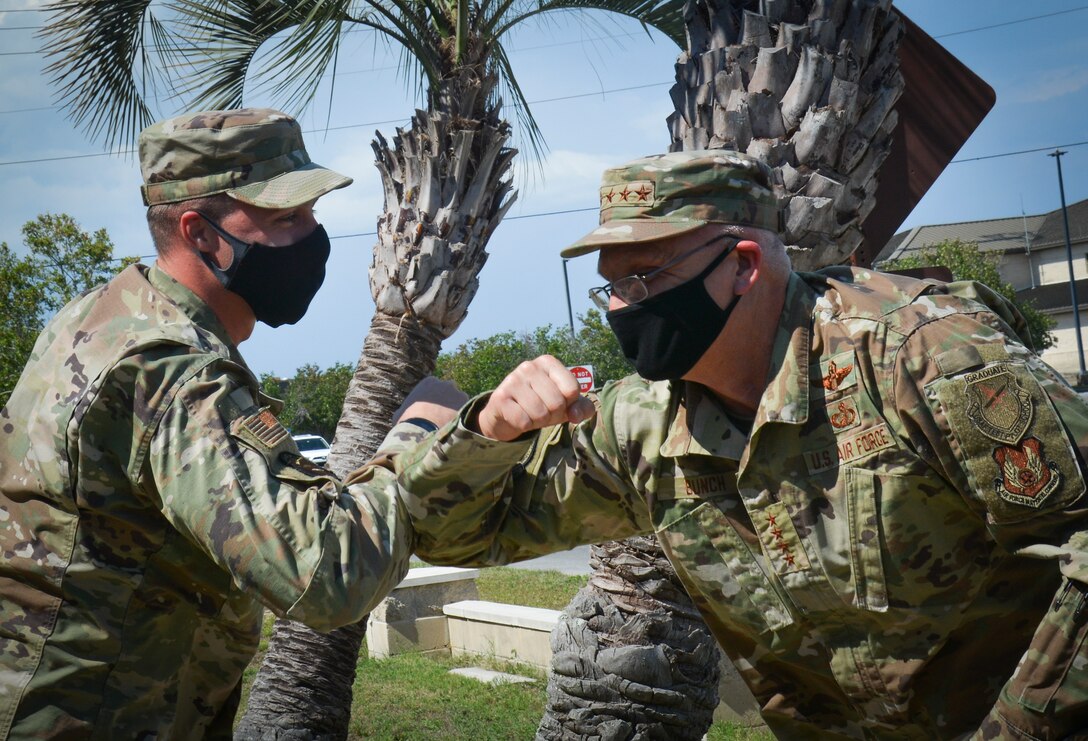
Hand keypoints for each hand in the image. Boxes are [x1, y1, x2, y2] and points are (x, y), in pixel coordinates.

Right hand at [393, 377, 467, 427]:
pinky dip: (465, 417)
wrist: (422, 431)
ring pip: (460, 400)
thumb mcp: (401, 413)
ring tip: (453, 424)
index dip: (436, 400)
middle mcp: (444, 383)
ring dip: (457, 409)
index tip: (435, 410)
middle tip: (445, 416)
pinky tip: (459, 427)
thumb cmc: (408, 422)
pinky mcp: (466, 404)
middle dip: (448, 401)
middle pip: (450, 392)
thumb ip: (406, 408)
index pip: (436, 387)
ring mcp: (456, 392)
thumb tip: (402, 413)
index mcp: (428, 382)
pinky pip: (468, 410)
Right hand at [475, 355, 595, 441]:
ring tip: (530, 414)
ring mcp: (512, 380)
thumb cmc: (541, 405)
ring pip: (540, 413)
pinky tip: (518, 417)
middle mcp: (529, 366)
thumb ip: (582, 408)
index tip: (557, 403)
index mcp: (548, 362)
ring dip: (538, 421)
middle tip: (542, 411)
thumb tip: (575, 415)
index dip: (568, 404)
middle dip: (552, 415)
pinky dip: (525, 426)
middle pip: (557, 403)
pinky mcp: (500, 397)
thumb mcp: (565, 405)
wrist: (506, 414)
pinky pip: (523, 421)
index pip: (572, 389)